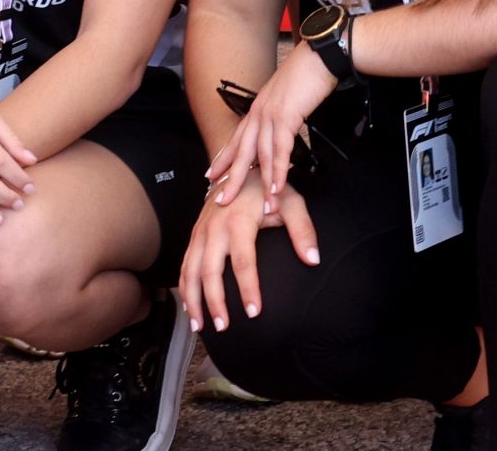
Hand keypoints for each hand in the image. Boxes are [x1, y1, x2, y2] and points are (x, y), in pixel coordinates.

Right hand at [176, 177, 316, 334]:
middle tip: (224, 327)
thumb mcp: (290, 202)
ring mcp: (200, 232)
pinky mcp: (194, 235)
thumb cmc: (265, 188)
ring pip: (190, 270)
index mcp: (238, 221)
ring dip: (193, 299)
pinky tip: (191, 307)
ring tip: (201, 326)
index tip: (254, 312)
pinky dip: (184, 287)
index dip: (248, 288)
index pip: (242, 261)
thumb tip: (312, 259)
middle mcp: (214, 228)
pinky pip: (184, 264)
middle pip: (209, 271)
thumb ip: (303, 230)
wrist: (237, 168)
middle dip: (214, 302)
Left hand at [205, 39, 336, 209]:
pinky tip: (277, 186)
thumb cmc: (306, 79)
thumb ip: (279, 120)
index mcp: (257, 110)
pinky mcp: (286, 115)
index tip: (211, 176)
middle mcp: (258, 113)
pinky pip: (280, 148)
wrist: (317, 57)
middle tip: (222, 200)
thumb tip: (280, 137)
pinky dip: (278, 169)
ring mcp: (270, 114)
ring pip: (261, 155)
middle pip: (241, 151)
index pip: (236, 139)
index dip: (224, 159)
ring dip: (262, 183)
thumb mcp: (286, 101)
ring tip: (262, 207)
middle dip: (232, 178)